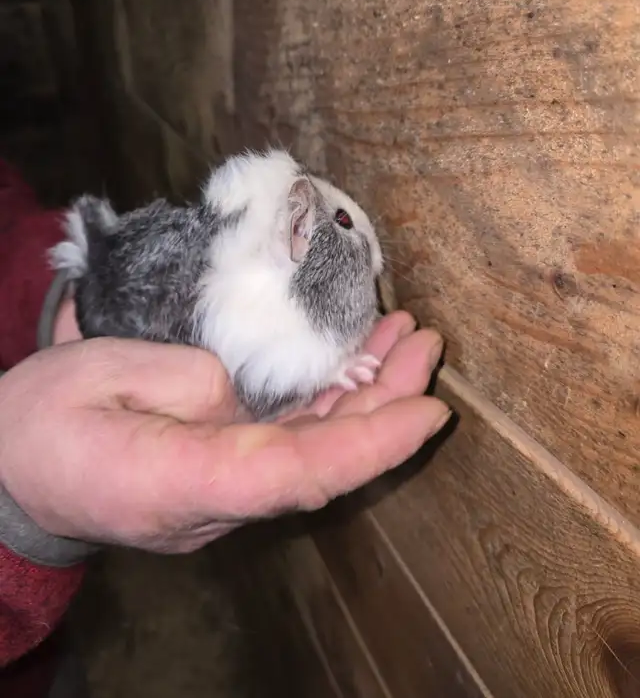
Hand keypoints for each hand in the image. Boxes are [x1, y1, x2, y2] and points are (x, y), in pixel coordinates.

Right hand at [0, 312, 448, 552]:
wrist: (9, 471)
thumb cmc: (43, 419)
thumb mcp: (103, 372)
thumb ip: (190, 380)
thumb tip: (248, 390)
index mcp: (183, 481)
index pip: (301, 472)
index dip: (372, 443)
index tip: (429, 409)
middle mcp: (216, 501)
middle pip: (323, 462)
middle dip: (387, 404)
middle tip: (425, 343)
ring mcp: (222, 494)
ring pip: (314, 453)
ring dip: (366, 399)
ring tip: (404, 341)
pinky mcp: (221, 474)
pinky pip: (290, 445)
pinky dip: (331, 407)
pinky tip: (355, 368)